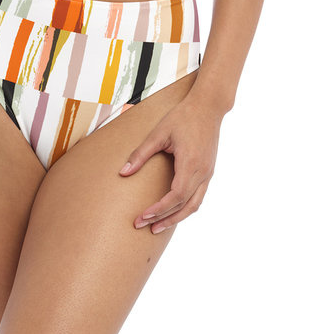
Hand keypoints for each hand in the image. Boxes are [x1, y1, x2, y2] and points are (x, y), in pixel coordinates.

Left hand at [119, 98, 223, 232]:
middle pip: (184, 206)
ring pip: (194, 205)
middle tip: (143, 226)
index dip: (159, 210)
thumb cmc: (182, 117)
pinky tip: (172, 210)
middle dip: (163, 219)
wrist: (208, 107)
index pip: (175, 197)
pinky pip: (198, 196)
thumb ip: (140, 154)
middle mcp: (202, 172)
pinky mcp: (209, 171)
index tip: (142, 217)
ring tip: (157, 226)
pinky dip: (185, 207)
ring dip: (176, 218)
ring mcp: (208, 173)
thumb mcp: (158, 133)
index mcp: (190, 164)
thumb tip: (123, 172)